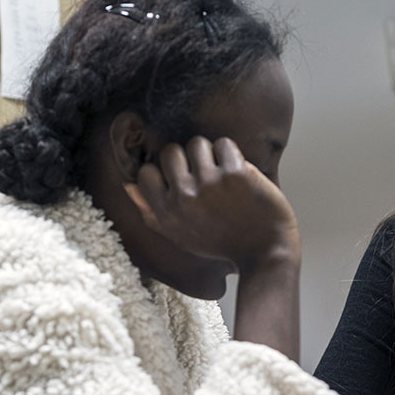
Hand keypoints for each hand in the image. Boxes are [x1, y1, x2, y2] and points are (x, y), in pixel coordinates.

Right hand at [123, 136, 298, 272]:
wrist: (265, 252)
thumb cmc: (221, 244)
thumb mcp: (179, 235)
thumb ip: (151, 211)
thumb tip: (129, 185)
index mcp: (168, 212)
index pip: (145, 173)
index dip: (162, 172)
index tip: (179, 180)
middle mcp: (185, 196)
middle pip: (171, 152)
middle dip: (186, 160)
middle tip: (203, 174)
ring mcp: (210, 183)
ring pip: (197, 143)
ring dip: (210, 154)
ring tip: (221, 171)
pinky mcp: (236, 173)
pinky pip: (224, 144)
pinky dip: (232, 154)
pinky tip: (238, 172)